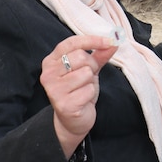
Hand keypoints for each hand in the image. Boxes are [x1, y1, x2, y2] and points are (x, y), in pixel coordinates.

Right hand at [40, 35, 117, 157]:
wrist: (73, 120)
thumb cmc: (79, 91)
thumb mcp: (88, 70)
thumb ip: (99, 55)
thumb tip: (113, 42)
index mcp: (51, 61)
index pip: (71, 43)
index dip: (92, 40)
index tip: (109, 40)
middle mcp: (48, 74)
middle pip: (80, 57)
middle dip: (92, 65)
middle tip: (89, 76)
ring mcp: (54, 89)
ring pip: (85, 73)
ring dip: (91, 81)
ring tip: (84, 89)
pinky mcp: (63, 104)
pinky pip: (88, 90)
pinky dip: (91, 94)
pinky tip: (83, 100)